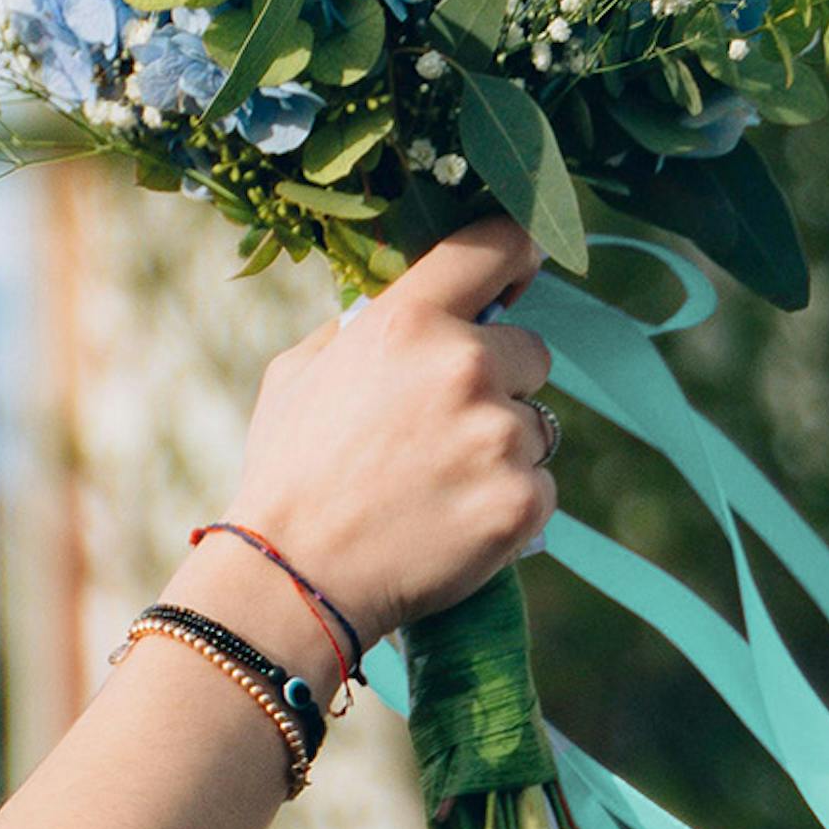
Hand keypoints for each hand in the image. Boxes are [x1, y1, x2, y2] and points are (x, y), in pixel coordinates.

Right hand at [221, 220, 554, 646]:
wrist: (291, 581)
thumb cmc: (287, 476)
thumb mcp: (298, 374)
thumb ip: (358, 329)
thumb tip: (400, 309)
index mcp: (407, 322)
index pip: (497, 246)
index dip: (517, 256)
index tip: (518, 279)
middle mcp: (464, 366)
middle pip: (532, 352)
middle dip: (500, 384)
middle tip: (441, 432)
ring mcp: (499, 436)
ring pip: (538, 426)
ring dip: (502, 450)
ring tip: (437, 488)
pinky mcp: (522, 501)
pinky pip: (542, 487)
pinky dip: (508, 505)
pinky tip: (453, 523)